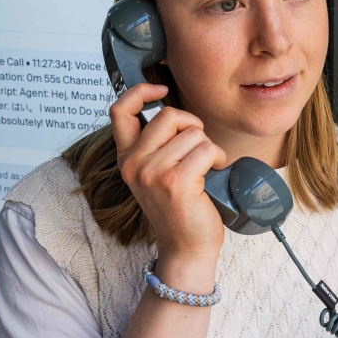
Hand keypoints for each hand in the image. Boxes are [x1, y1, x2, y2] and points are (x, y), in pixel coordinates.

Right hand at [110, 83, 226, 262]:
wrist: (186, 248)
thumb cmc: (179, 207)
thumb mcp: (155, 172)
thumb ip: (156, 144)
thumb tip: (174, 111)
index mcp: (126, 158)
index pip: (119, 110)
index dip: (140, 91)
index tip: (161, 89)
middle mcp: (133, 164)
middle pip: (169, 115)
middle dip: (192, 125)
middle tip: (197, 147)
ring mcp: (152, 173)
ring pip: (193, 133)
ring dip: (209, 147)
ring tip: (206, 168)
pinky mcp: (176, 182)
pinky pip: (206, 149)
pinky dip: (218, 157)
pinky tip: (215, 173)